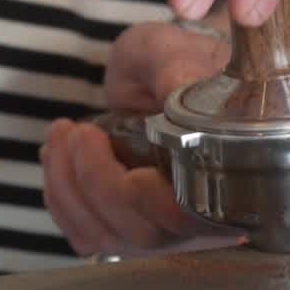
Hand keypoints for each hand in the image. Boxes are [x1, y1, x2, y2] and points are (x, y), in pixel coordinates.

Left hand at [40, 22, 231, 255]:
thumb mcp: (176, 51)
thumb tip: (175, 91)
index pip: (190, 216)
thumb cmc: (179, 61)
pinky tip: (57, 159)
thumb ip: (175, 68)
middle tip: (79, 132)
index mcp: (231, 176)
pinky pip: (87, 236)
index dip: (147, 197)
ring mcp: (164, 231)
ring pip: (107, 238)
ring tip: (62, 135)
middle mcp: (203, 218)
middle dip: (95, 180)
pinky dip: (61, 199)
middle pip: (142, 233)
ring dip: (68, 187)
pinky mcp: (130, 228)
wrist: (166, 71)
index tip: (123, 159)